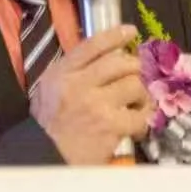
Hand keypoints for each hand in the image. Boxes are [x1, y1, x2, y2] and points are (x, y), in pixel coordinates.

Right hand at [30, 25, 151, 164]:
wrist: (47, 159)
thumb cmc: (49, 126)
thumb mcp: (49, 90)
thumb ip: (72, 72)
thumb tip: (104, 56)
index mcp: (62, 73)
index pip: (93, 45)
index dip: (115, 35)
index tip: (130, 32)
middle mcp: (79, 84)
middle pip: (120, 62)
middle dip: (136, 67)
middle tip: (141, 74)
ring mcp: (97, 105)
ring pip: (134, 85)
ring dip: (142, 93)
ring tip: (139, 102)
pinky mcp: (111, 126)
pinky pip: (139, 115)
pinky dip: (143, 119)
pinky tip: (138, 124)